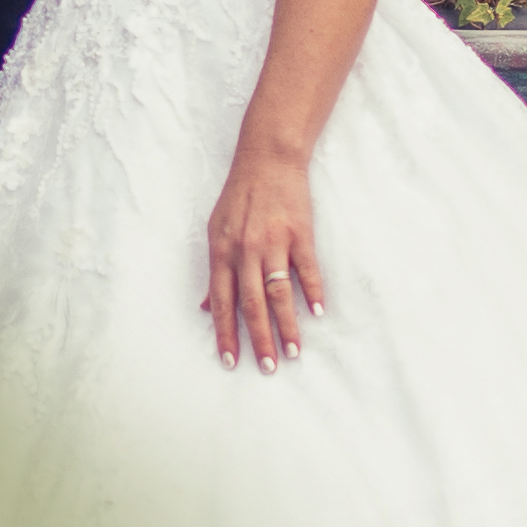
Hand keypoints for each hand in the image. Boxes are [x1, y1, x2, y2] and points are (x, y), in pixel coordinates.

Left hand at [205, 144, 323, 367]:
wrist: (267, 159)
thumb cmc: (240, 198)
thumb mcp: (216, 231)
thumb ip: (216, 272)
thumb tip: (208, 307)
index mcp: (222, 252)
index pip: (223, 302)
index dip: (226, 333)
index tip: (230, 361)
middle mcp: (246, 250)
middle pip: (252, 304)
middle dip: (260, 339)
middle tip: (268, 367)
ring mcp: (274, 242)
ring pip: (280, 293)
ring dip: (287, 325)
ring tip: (293, 351)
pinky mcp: (299, 233)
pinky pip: (307, 268)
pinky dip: (313, 291)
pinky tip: (318, 312)